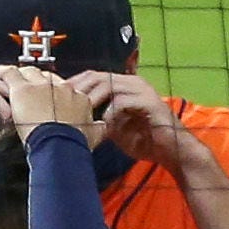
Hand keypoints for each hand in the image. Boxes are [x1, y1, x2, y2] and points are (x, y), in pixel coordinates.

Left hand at [0, 62, 97, 139]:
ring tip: (11, 78)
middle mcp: (62, 87)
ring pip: (30, 72)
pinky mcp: (23, 88)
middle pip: (47, 77)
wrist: (60, 145)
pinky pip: (10, 73)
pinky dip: (2, 71)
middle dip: (39, 80)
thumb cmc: (74, 144)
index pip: (65, 88)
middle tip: (29, 87)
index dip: (55, 91)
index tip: (49, 97)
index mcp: (78, 96)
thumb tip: (103, 124)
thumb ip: (98, 126)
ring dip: (21, 75)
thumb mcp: (93, 134)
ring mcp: (42, 86)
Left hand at [64, 68, 196, 170]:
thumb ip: (98, 119)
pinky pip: (122, 102)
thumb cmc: (144, 140)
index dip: (74, 85)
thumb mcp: (114, 128)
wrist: (171, 152)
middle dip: (78, 90)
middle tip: (63, 104)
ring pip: (108, 86)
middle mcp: (132, 83)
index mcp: (123, 86)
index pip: (92, 77)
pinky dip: (109, 113)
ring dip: (91, 100)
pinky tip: (102, 125)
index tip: (56, 97)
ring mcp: (142, 91)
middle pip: (97, 77)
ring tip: (79, 114)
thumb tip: (72, 119)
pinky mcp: (150, 102)